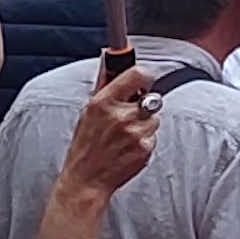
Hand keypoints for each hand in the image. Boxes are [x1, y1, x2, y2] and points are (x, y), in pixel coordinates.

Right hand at [57, 61, 161, 204]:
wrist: (85, 181)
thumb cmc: (85, 146)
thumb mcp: (87, 112)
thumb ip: (104, 84)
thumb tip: (110, 57)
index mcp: (104, 102)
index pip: (138, 74)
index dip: (144, 76)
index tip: (143, 81)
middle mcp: (121, 116)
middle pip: (152, 98)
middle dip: (144, 105)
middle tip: (131, 114)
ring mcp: (134, 133)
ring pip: (154, 119)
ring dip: (144, 125)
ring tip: (125, 136)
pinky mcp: (144, 149)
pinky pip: (154, 136)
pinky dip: (145, 141)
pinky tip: (128, 148)